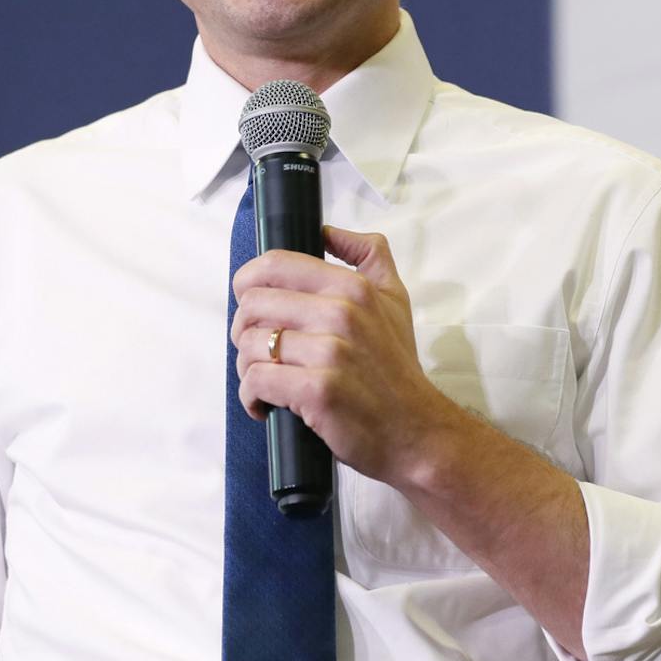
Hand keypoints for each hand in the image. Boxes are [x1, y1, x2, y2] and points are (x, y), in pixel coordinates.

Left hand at [228, 225, 447, 488]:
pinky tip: (265, 404)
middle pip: (252, 304)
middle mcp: (341, 313)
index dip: (248, 285)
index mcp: (352, 286)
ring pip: (248, 344)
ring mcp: (330, 352)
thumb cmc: (397, 367)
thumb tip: (328, 230)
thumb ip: (369, 255)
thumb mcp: (395, 299)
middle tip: (261, 351)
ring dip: (247, 367)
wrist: (417, 429)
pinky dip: (251, 396)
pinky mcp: (317, 390)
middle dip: (244, 330)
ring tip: (268, 380)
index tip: (255, 308)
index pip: (273, 265)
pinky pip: (256, 380)